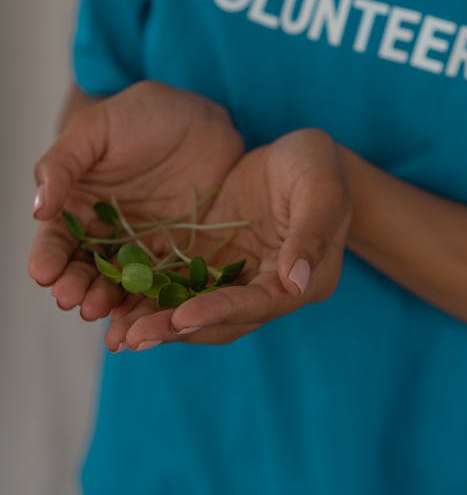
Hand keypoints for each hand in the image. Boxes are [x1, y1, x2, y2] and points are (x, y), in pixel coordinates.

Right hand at [28, 80, 243, 319]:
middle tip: (76, 301)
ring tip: (107, 316)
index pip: (57, 241)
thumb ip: (64, 164)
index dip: (49, 258)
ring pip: (123, 285)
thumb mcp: (98, 129)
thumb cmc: (142, 114)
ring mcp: (144, 248)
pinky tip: (151, 317)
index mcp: (78, 207)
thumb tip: (37, 208)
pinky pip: (166, 283)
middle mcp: (108, 235)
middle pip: (87, 271)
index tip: (44, 273)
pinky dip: (156, 303)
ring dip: (113, 304)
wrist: (200, 115)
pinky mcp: (181, 255)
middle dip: (78, 288)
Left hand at [105, 129, 351, 349]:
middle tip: (132, 337)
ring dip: (159, 322)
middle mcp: (270, 290)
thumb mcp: (320, 189)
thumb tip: (296, 282)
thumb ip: (311, 233)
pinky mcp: (216, 263)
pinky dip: (154, 297)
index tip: (182, 317)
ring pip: (197, 310)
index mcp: (305, 282)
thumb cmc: (319, 166)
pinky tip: (119, 301)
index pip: (259, 304)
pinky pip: (182, 285)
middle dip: (177, 329)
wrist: (301, 157)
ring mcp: (240, 279)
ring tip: (117, 333)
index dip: (221, 311)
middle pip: (223, 320)